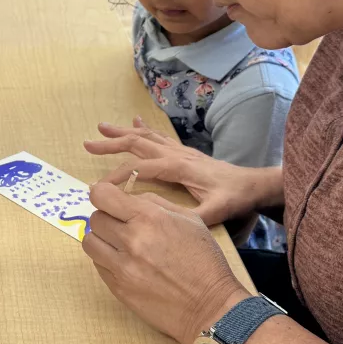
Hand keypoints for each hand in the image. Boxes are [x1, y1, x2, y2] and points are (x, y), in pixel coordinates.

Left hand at [83, 183, 248, 343]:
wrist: (210, 308)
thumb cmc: (204, 261)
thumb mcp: (189, 220)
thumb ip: (154, 203)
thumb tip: (127, 197)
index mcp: (150, 218)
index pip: (102, 196)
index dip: (102, 194)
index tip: (108, 198)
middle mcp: (132, 240)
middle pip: (95, 218)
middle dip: (107, 218)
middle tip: (122, 225)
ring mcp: (122, 266)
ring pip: (90, 242)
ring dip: (102, 240)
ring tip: (119, 244)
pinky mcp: (118, 287)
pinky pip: (98, 265)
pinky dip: (106, 260)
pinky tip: (126, 263)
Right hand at [84, 120, 264, 225]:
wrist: (255, 185)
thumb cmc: (236, 199)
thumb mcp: (216, 212)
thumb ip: (192, 218)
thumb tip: (162, 222)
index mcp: (178, 168)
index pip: (139, 168)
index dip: (117, 176)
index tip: (99, 187)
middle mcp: (176, 154)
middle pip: (137, 144)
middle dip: (111, 143)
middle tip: (87, 143)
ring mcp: (180, 151)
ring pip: (145, 137)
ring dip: (122, 132)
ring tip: (102, 127)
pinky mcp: (184, 152)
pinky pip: (158, 137)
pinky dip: (143, 129)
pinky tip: (135, 121)